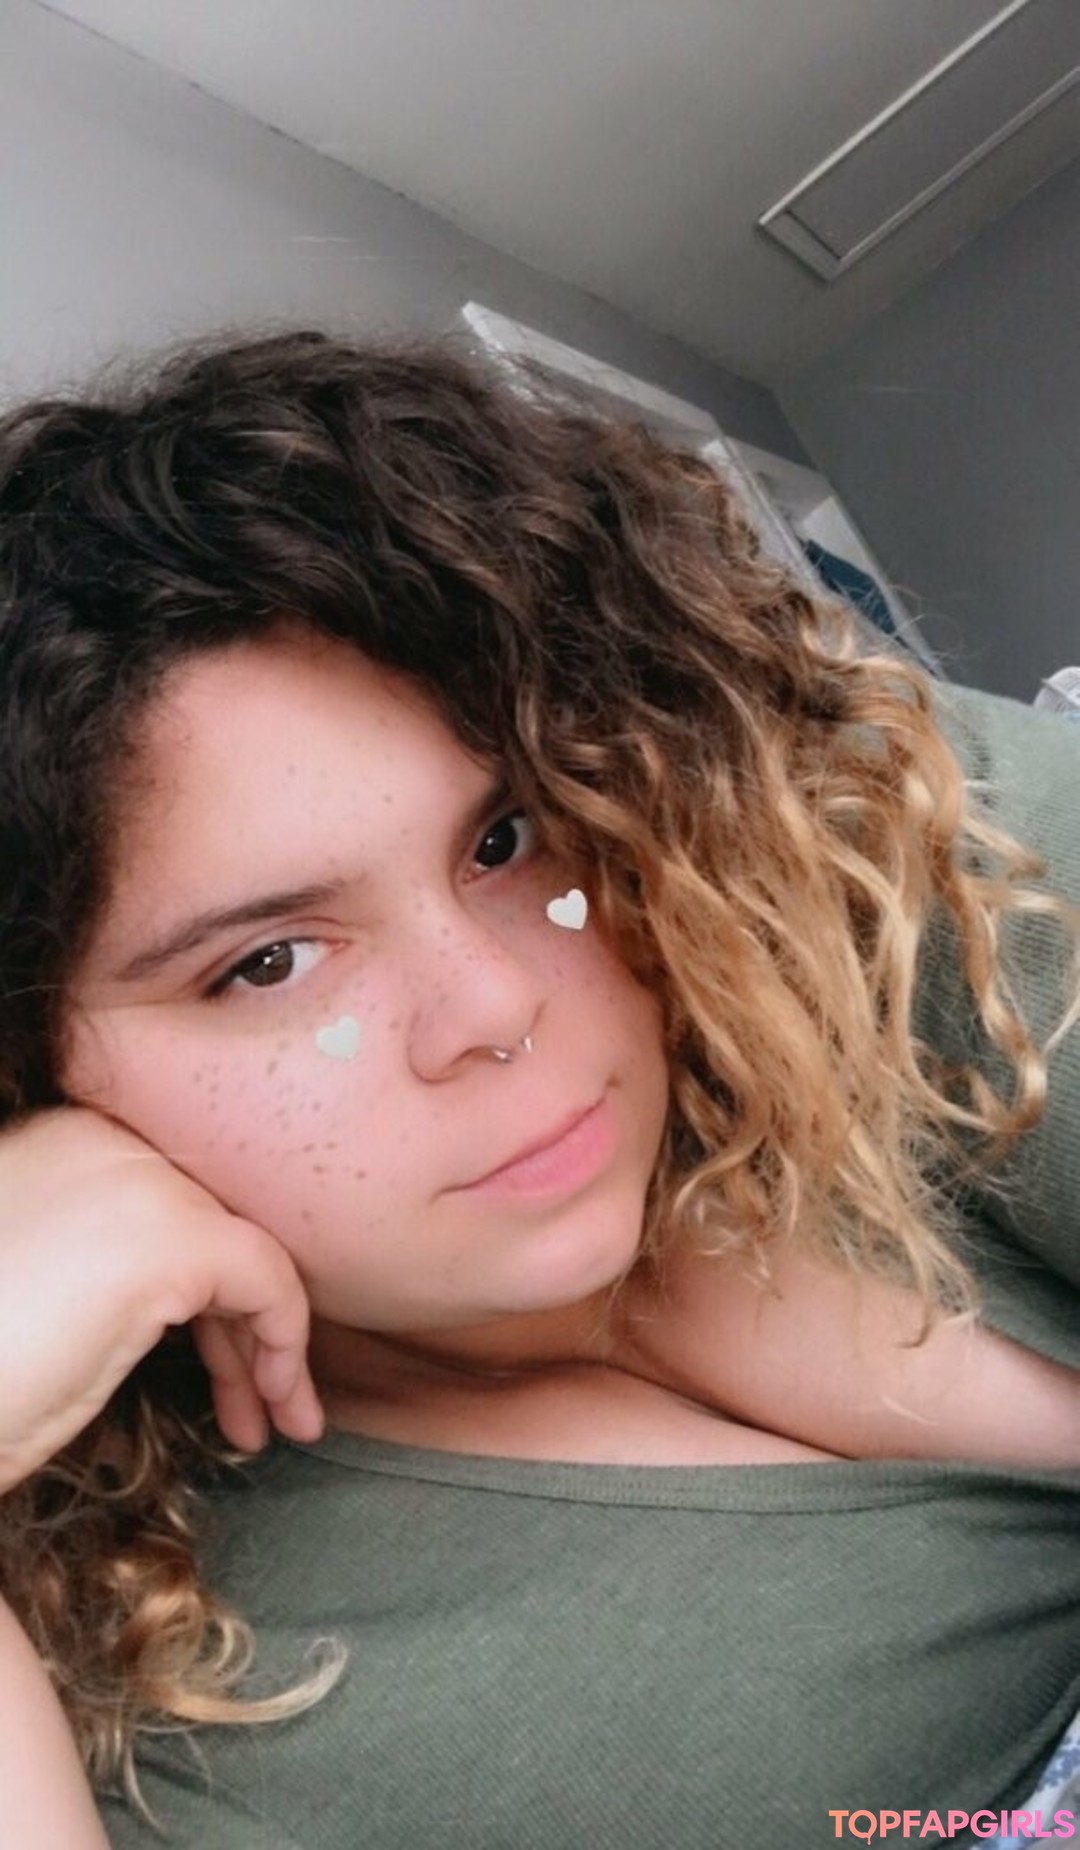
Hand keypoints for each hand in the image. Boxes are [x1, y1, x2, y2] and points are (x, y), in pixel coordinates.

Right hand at [0, 1105, 323, 1492]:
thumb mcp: (38, 1296)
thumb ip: (98, 1270)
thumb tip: (159, 1302)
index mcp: (59, 1149)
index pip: (166, 1206)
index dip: (200, 1293)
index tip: (215, 1368)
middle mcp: (100, 1144)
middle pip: (210, 1228)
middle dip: (238, 1325)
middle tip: (254, 1407)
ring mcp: (137, 1184)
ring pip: (243, 1254)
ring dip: (266, 1346)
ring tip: (274, 1425)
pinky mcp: (167, 1238)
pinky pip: (266, 1279)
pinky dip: (283, 1342)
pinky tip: (274, 1406)